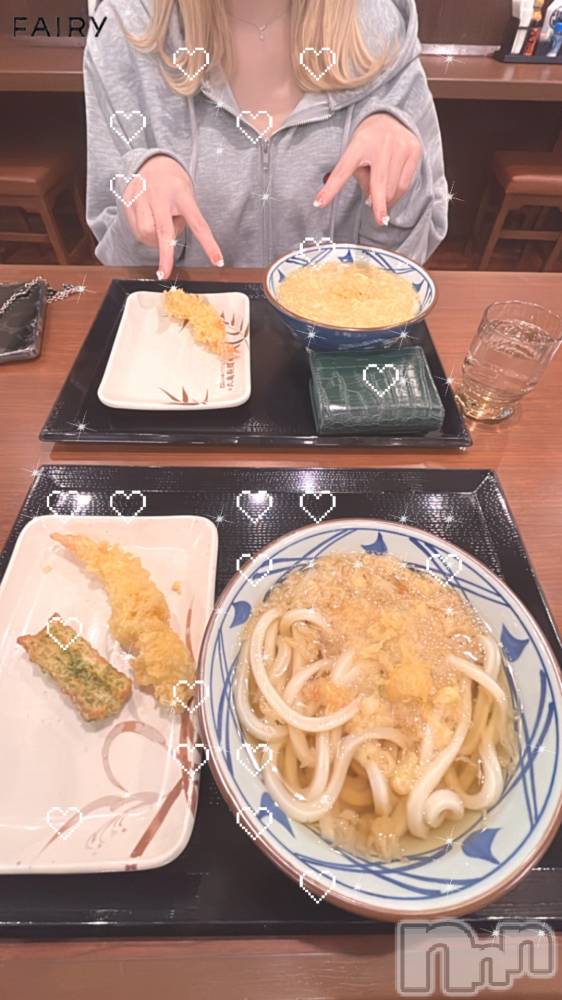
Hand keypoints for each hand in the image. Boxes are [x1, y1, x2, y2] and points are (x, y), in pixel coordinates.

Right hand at [123, 155, 223, 277]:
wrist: (152, 162)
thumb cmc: (174, 185)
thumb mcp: (187, 195)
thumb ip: (184, 217)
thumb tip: (169, 242)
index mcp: (181, 193)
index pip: (198, 223)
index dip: (209, 245)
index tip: (218, 261)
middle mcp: (159, 195)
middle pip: (162, 231)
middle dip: (165, 255)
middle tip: (164, 273)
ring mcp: (141, 197)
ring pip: (146, 233)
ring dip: (154, 239)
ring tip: (160, 225)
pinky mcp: (128, 201)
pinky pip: (135, 229)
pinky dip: (145, 233)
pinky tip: (149, 220)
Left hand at [314, 113, 421, 226]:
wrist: (389, 116)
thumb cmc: (368, 140)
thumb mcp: (356, 152)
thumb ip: (359, 177)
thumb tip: (372, 201)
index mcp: (359, 143)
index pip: (342, 170)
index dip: (330, 190)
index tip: (318, 204)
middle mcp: (382, 143)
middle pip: (378, 186)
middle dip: (377, 206)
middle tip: (377, 218)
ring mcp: (400, 146)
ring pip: (393, 189)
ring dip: (385, 199)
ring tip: (379, 193)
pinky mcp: (414, 151)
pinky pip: (405, 184)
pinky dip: (397, 194)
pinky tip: (391, 191)